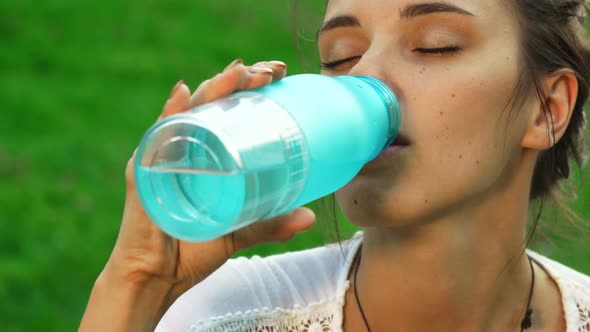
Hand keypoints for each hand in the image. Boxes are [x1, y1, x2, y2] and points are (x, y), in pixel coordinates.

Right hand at [80, 60, 315, 331]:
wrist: (158, 280)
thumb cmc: (192, 250)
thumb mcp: (240, 231)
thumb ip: (270, 222)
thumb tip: (309, 217)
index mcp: (206, 155)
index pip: (229, 109)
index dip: (252, 87)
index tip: (280, 73)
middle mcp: (185, 148)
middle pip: (212, 102)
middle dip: (241, 79)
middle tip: (270, 72)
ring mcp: (164, 157)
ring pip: (189, 111)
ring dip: (214, 87)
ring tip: (240, 72)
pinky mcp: (146, 172)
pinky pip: (157, 137)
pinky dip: (169, 112)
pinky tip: (183, 93)